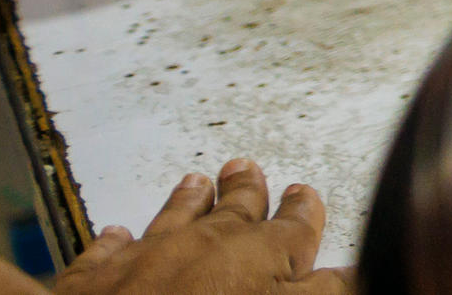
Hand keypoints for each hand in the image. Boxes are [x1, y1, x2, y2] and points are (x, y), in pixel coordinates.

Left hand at [51, 162, 346, 292]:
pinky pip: (105, 252)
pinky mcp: (92, 280)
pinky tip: (115, 233)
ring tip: (194, 182)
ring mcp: (146, 257)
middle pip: (232, 209)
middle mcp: (206, 244)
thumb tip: (359, 274)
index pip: (293, 225)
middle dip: (244, 190)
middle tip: (246, 169)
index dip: (301, 210)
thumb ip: (324, 292)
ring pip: (172, 218)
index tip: (303, 195)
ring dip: (187, 201)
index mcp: (261, 254)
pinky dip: (114, 241)